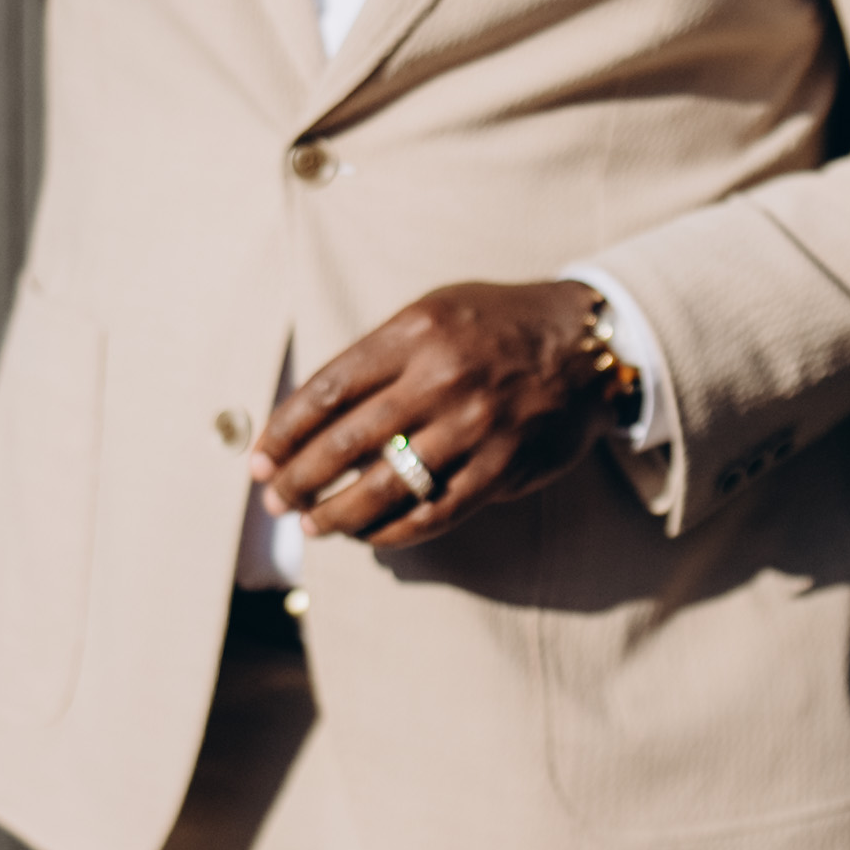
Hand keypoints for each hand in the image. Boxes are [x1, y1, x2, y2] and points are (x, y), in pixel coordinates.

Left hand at [259, 279, 616, 552]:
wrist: (590, 344)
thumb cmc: (496, 327)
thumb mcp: (435, 313)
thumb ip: (379, 357)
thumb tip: (311, 417)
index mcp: (414, 333)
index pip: (328, 389)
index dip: (285, 432)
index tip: (259, 459)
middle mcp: (441, 379)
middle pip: (346, 442)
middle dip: (299, 478)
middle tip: (274, 499)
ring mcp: (473, 426)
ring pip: (385, 485)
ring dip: (337, 513)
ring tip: (312, 524)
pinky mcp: (501, 467)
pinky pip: (433, 511)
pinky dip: (392, 531)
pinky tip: (368, 536)